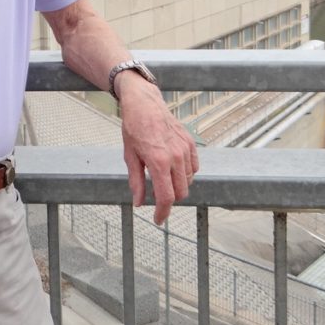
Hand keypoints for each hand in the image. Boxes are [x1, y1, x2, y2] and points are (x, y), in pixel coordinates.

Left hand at [117, 74, 198, 224]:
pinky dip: (186, 174)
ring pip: (188, 181)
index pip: (166, 197)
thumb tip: (139, 203)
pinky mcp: (190, 143)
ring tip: (163, 180)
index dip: (162, 212)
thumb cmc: (134, 129)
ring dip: (177, 187)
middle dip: (170, 200)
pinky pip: (194, 168)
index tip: (158, 219)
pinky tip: (174, 169)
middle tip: (157, 198)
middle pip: (181, 193)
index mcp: (158, 162)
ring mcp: (185, 149)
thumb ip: (136, 182)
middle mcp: (175, 157)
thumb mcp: (130, 157)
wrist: (144, 104)